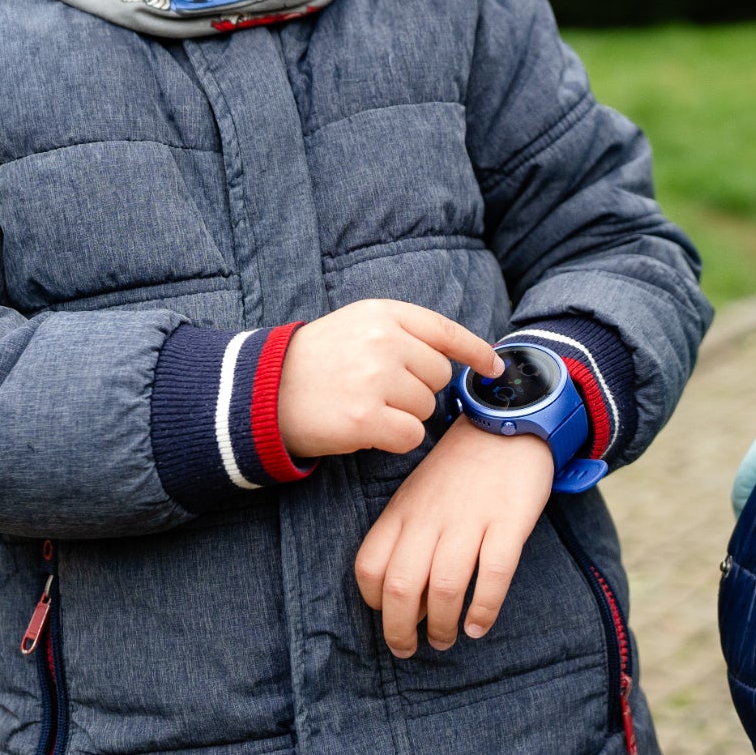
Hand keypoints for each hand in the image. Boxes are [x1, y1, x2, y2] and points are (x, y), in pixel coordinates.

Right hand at [276, 300, 502, 458]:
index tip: (494, 367)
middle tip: (380, 392)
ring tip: (366, 406)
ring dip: (404, 416)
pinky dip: (396, 440)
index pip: (444, 330)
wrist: (261, 391)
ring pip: (427, 408)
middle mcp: (382, 341)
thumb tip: (459, 359)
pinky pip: (411, 436)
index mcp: (383, 314)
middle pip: (438, 377)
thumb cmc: (317, 362)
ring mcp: (374, 379)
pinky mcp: (365, 418)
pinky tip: (368, 429)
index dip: (475, 350)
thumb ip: (404, 334)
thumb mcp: (358, 326)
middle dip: (419, 390)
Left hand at [353, 416, 554, 656]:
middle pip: (402, 587)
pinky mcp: (509, 521)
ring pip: (446, 587)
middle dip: (401, 630)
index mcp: (404, 511)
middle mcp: (431, 518)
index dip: (374, 603)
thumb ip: (407, 537)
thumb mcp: (418, 494)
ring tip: (447, 640)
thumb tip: (409, 598)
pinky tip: (478, 626)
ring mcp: (471, 519)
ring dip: (443, 626)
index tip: (390, 619)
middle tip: (410, 648)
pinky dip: (484, 609)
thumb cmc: (460, 468)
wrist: (508, 423)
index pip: (370, 567)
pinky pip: (494, 575)